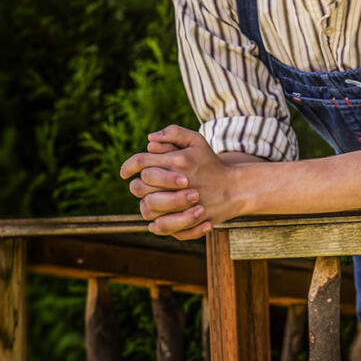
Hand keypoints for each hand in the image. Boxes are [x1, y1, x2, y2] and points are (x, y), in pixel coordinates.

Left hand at [120, 126, 242, 238]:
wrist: (236, 188)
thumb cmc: (211, 164)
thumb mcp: (197, 141)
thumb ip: (174, 134)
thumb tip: (149, 141)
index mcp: (180, 161)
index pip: (141, 162)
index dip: (128, 166)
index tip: (124, 172)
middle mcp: (181, 182)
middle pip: (140, 186)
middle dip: (138, 185)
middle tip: (143, 186)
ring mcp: (185, 204)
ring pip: (147, 208)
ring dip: (145, 204)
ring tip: (152, 200)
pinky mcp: (188, 221)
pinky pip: (160, 226)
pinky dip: (156, 223)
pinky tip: (160, 216)